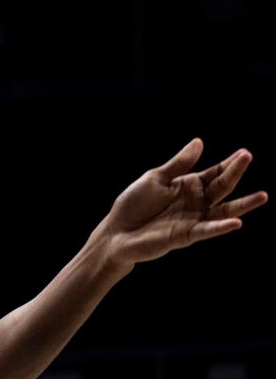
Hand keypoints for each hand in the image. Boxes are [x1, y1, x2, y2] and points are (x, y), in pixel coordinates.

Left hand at [95, 139, 266, 274]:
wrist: (117, 231)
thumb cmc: (134, 203)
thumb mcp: (156, 177)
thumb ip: (179, 164)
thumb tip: (200, 142)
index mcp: (188, 185)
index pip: (214, 173)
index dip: (228, 163)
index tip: (244, 153)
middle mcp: (195, 202)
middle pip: (221, 187)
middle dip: (235, 172)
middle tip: (248, 157)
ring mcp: (193, 219)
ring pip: (224, 211)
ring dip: (243, 204)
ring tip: (262, 196)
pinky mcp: (186, 236)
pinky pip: (208, 230)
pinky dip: (222, 227)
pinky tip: (237, 222)